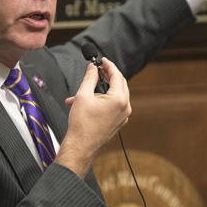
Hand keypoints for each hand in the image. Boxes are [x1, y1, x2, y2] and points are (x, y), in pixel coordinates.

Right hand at [56, 58, 130, 176]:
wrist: (81, 147)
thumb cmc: (81, 124)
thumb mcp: (83, 95)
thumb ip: (90, 77)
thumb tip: (93, 67)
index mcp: (119, 99)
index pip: (116, 75)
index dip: (108, 65)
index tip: (101, 59)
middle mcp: (125, 107)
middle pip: (119, 84)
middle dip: (107, 75)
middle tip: (97, 69)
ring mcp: (123, 116)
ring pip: (116, 95)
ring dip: (102, 89)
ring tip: (84, 90)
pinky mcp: (119, 122)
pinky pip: (114, 106)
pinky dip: (103, 100)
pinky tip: (88, 101)